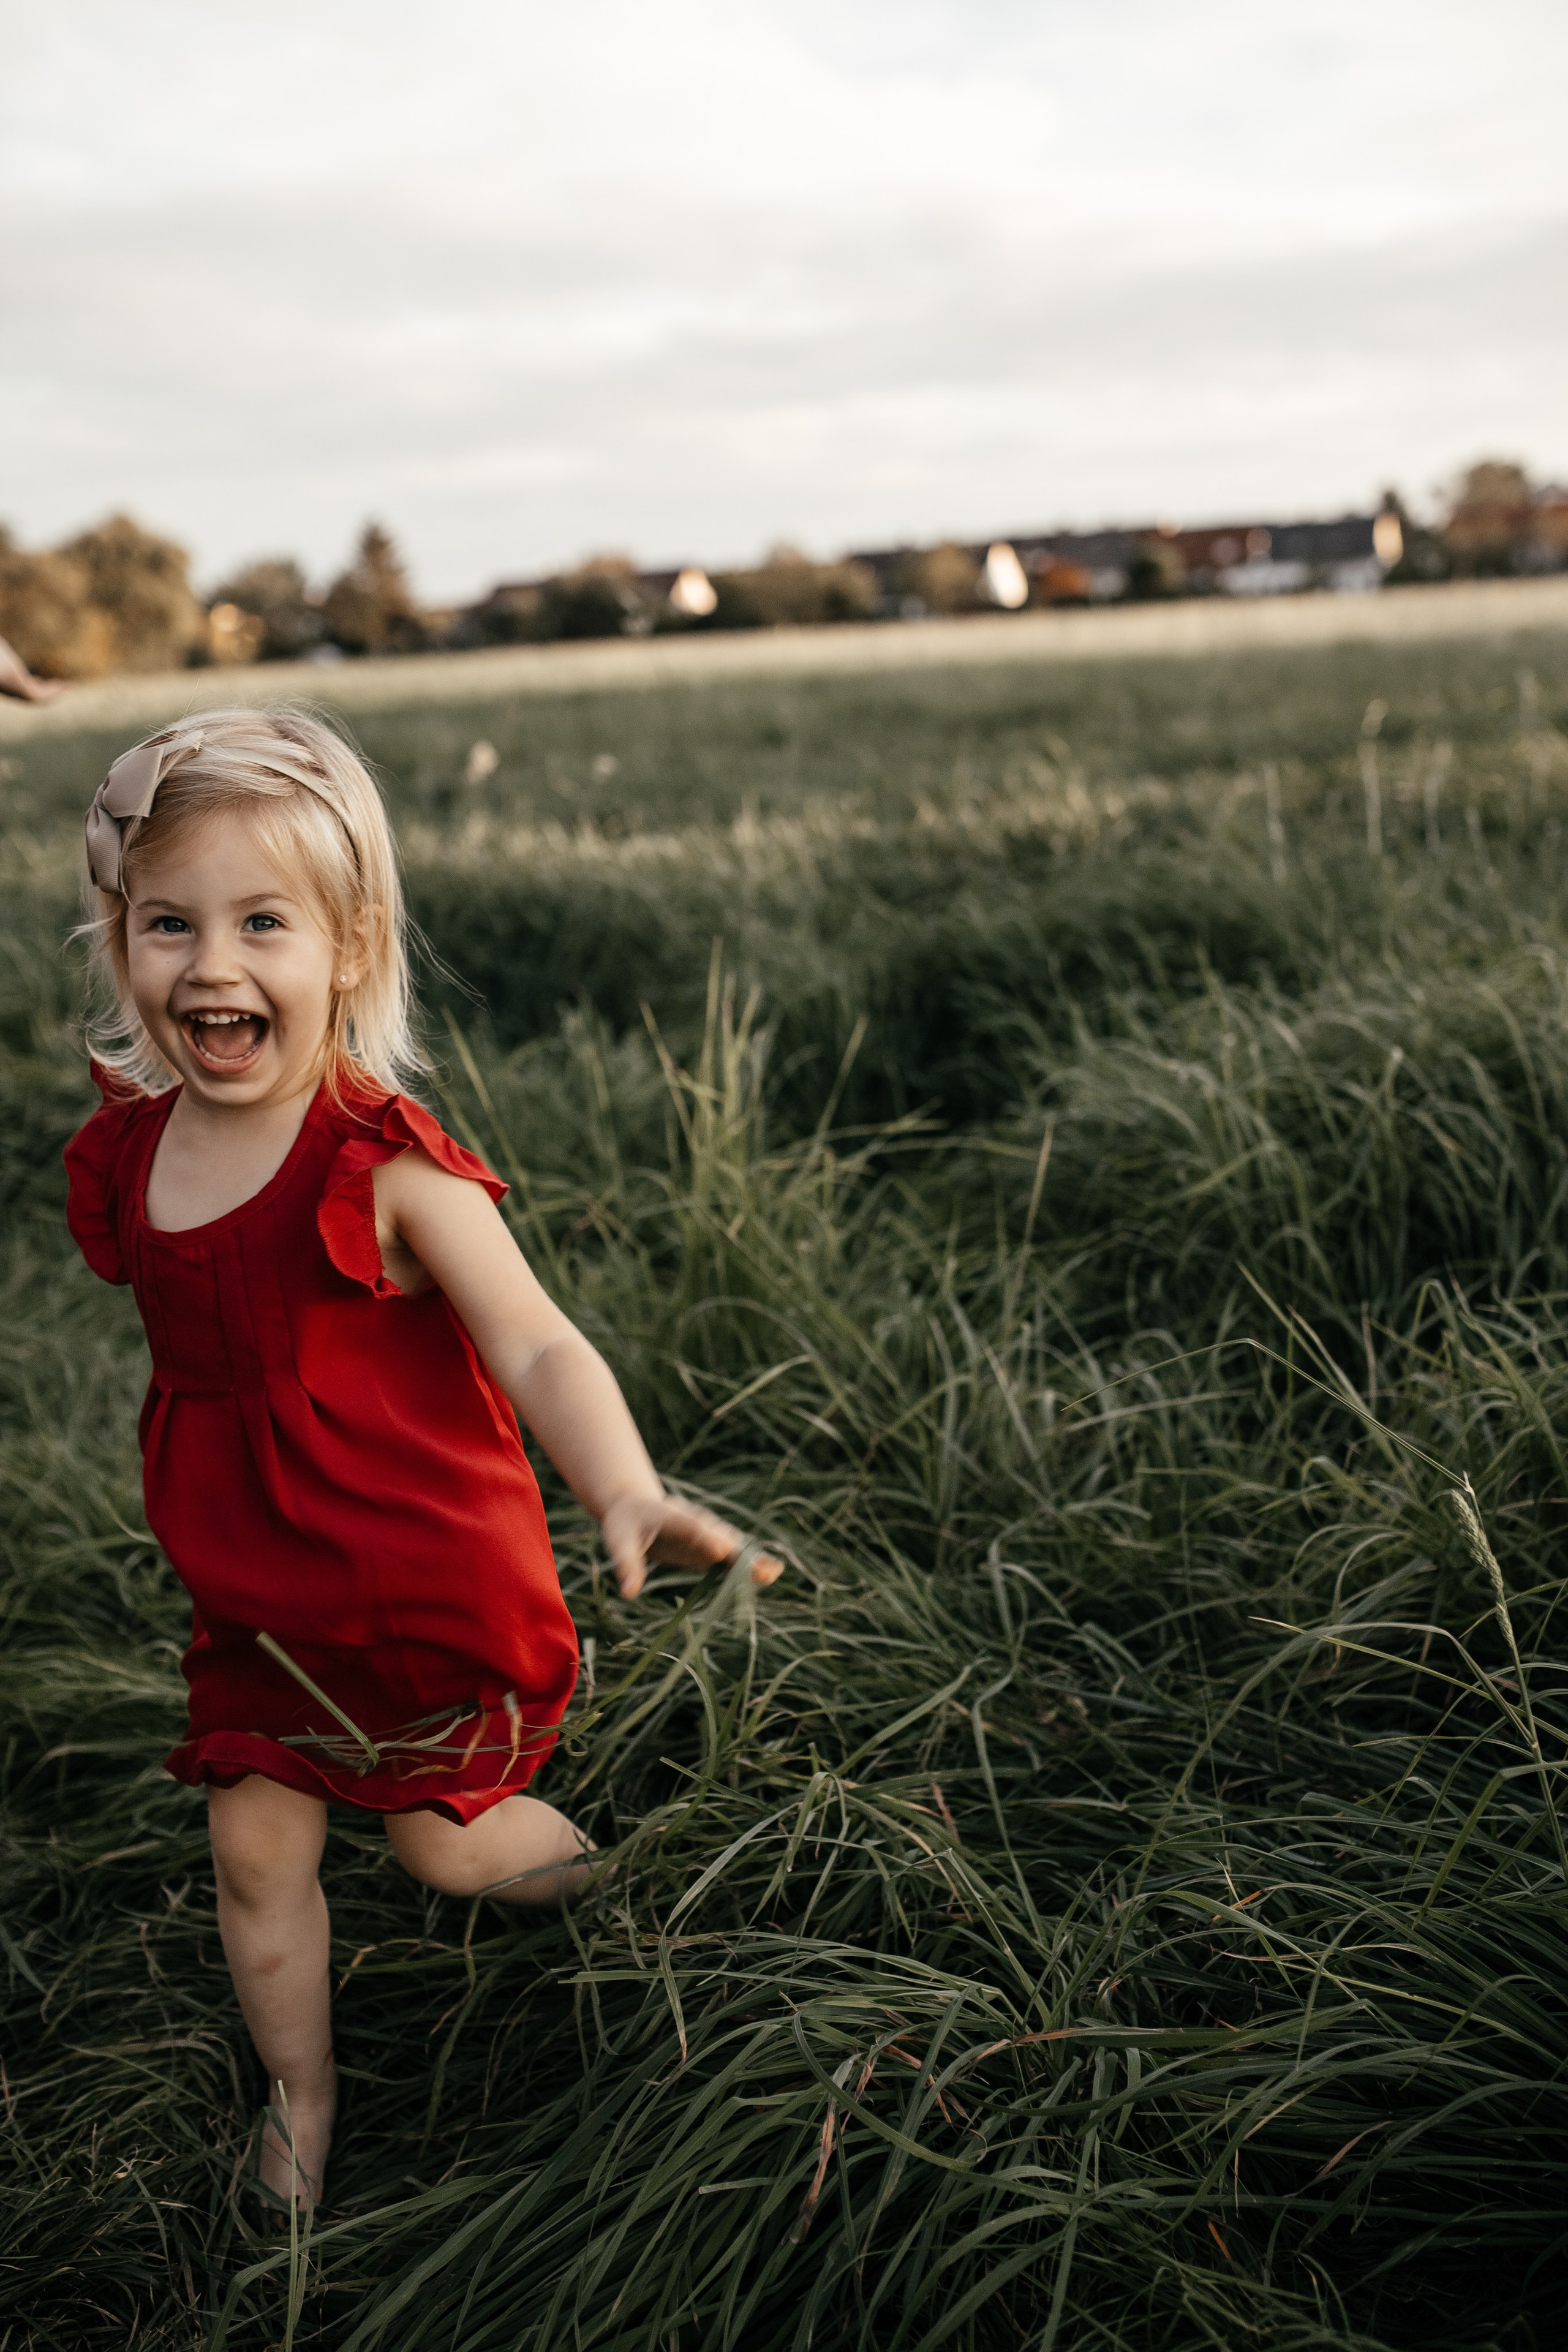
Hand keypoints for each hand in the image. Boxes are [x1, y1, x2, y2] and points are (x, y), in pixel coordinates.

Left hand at [599, 1492, 783, 1600]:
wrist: (637, 1507)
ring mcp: (707, 1533)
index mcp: (671, 1515)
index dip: (706, 1537)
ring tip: (772, 1572)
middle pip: (720, 1535)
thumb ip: (626, 1564)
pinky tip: (771, 1573)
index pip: (690, 1526)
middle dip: (738, 1551)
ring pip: (733, 1544)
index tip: (721, 1549)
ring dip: (751, 1558)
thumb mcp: (618, 1541)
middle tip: (755, 1565)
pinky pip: (733, 1554)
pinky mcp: (712, 1545)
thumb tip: (629, 1593)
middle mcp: (696, 1521)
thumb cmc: (626, 1524)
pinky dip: (750, 1563)